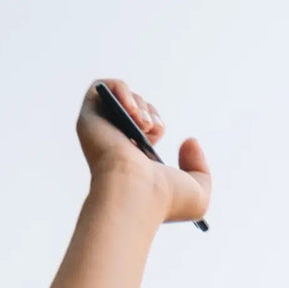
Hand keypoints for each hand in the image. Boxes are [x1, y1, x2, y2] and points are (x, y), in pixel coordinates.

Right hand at [75, 77, 211, 224]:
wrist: (138, 193)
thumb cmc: (166, 199)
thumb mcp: (199, 193)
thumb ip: (200, 168)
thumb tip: (189, 141)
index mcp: (133, 161)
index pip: (143, 129)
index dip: (156, 124)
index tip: (158, 133)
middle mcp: (113, 147)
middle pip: (133, 111)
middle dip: (150, 112)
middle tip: (152, 128)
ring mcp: (100, 133)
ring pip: (121, 99)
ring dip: (140, 104)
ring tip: (144, 125)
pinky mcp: (89, 119)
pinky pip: (100, 87)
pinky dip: (120, 90)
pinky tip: (131, 112)